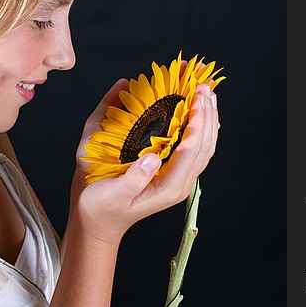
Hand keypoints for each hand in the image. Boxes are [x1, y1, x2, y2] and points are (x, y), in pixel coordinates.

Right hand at [70, 66, 219, 242]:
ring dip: (207, 117)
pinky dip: (199, 126)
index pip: (192, 149)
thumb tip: (152, 157)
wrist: (98, 222)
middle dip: (207, 112)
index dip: (198, 121)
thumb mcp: (112, 194)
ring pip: (203, 145)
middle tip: (203, 84)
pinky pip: (193, 147)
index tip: (197, 96)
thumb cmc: (101, 207)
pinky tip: (198, 111)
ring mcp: (179, 178)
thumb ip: (133, 178)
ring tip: (205, 91)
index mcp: (169, 187)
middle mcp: (179, 183)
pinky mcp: (172, 172)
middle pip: (204, 144)